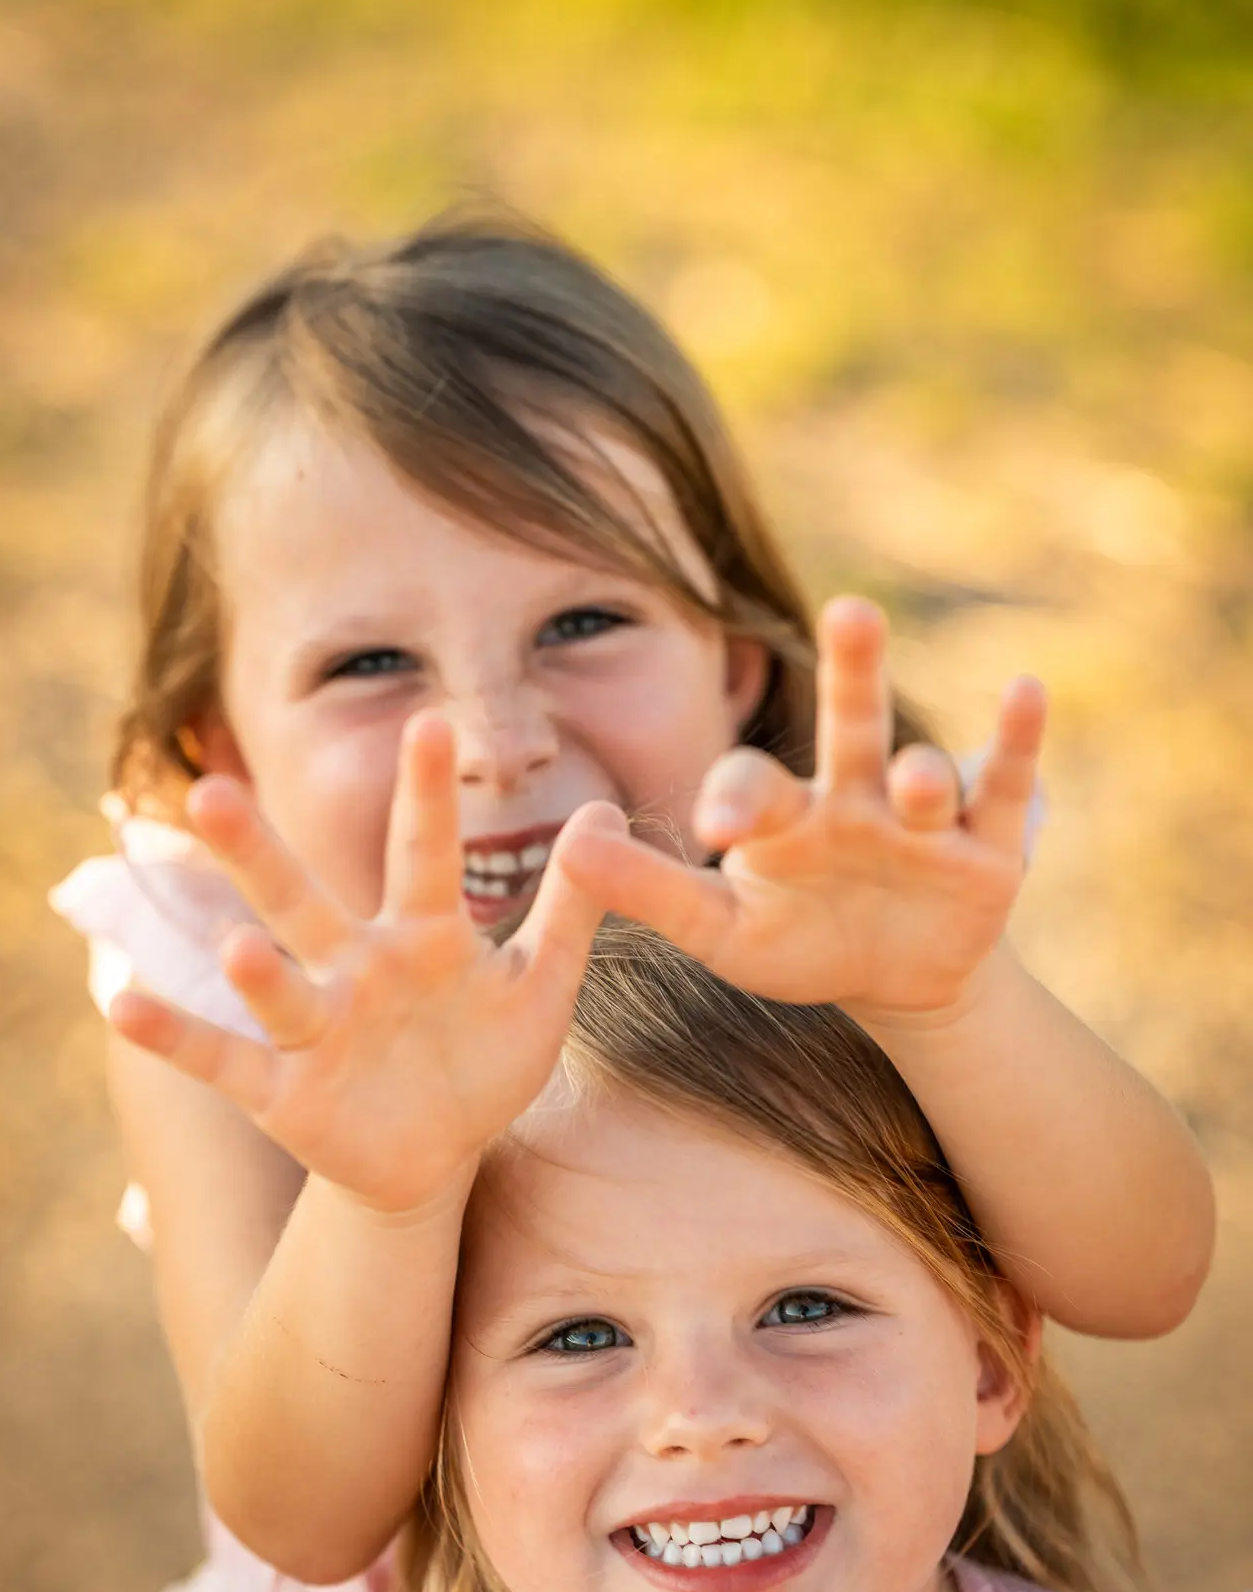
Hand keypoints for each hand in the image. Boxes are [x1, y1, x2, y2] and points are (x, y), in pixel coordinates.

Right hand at [109, 714, 621, 1215]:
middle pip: (305, 900)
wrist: (439, 1154)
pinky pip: (226, 1061)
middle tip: (211, 788)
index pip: (423, 854)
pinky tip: (124, 1006)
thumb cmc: (486, 1058)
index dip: (426, 794)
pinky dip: (177, 1038)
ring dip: (251, 967)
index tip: (429, 720)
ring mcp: (318, 1028)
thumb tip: (607, 814)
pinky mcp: (286, 1093)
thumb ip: (573, 906)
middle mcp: (357, 968)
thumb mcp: (541, 987)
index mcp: (424, 936)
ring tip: (234, 943)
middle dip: (260, 851)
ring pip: (273, 986)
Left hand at [557, 597, 1044, 1018]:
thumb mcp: (720, 932)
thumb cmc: (799, 944)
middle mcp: (853, 797)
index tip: (717, 828)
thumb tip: (568, 843)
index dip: (736, 798)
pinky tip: (1024, 691)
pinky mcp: (988, 846)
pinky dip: (1014, 742)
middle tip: (850, 613)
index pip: (754, 786)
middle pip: (848, 725)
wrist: (896, 979)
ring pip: (924, 773)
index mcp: (783, 815)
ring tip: (916, 784)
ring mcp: (922, 817)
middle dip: (853, 672)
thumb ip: (647, 890)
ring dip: (923, 769)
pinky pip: (1003, 786)